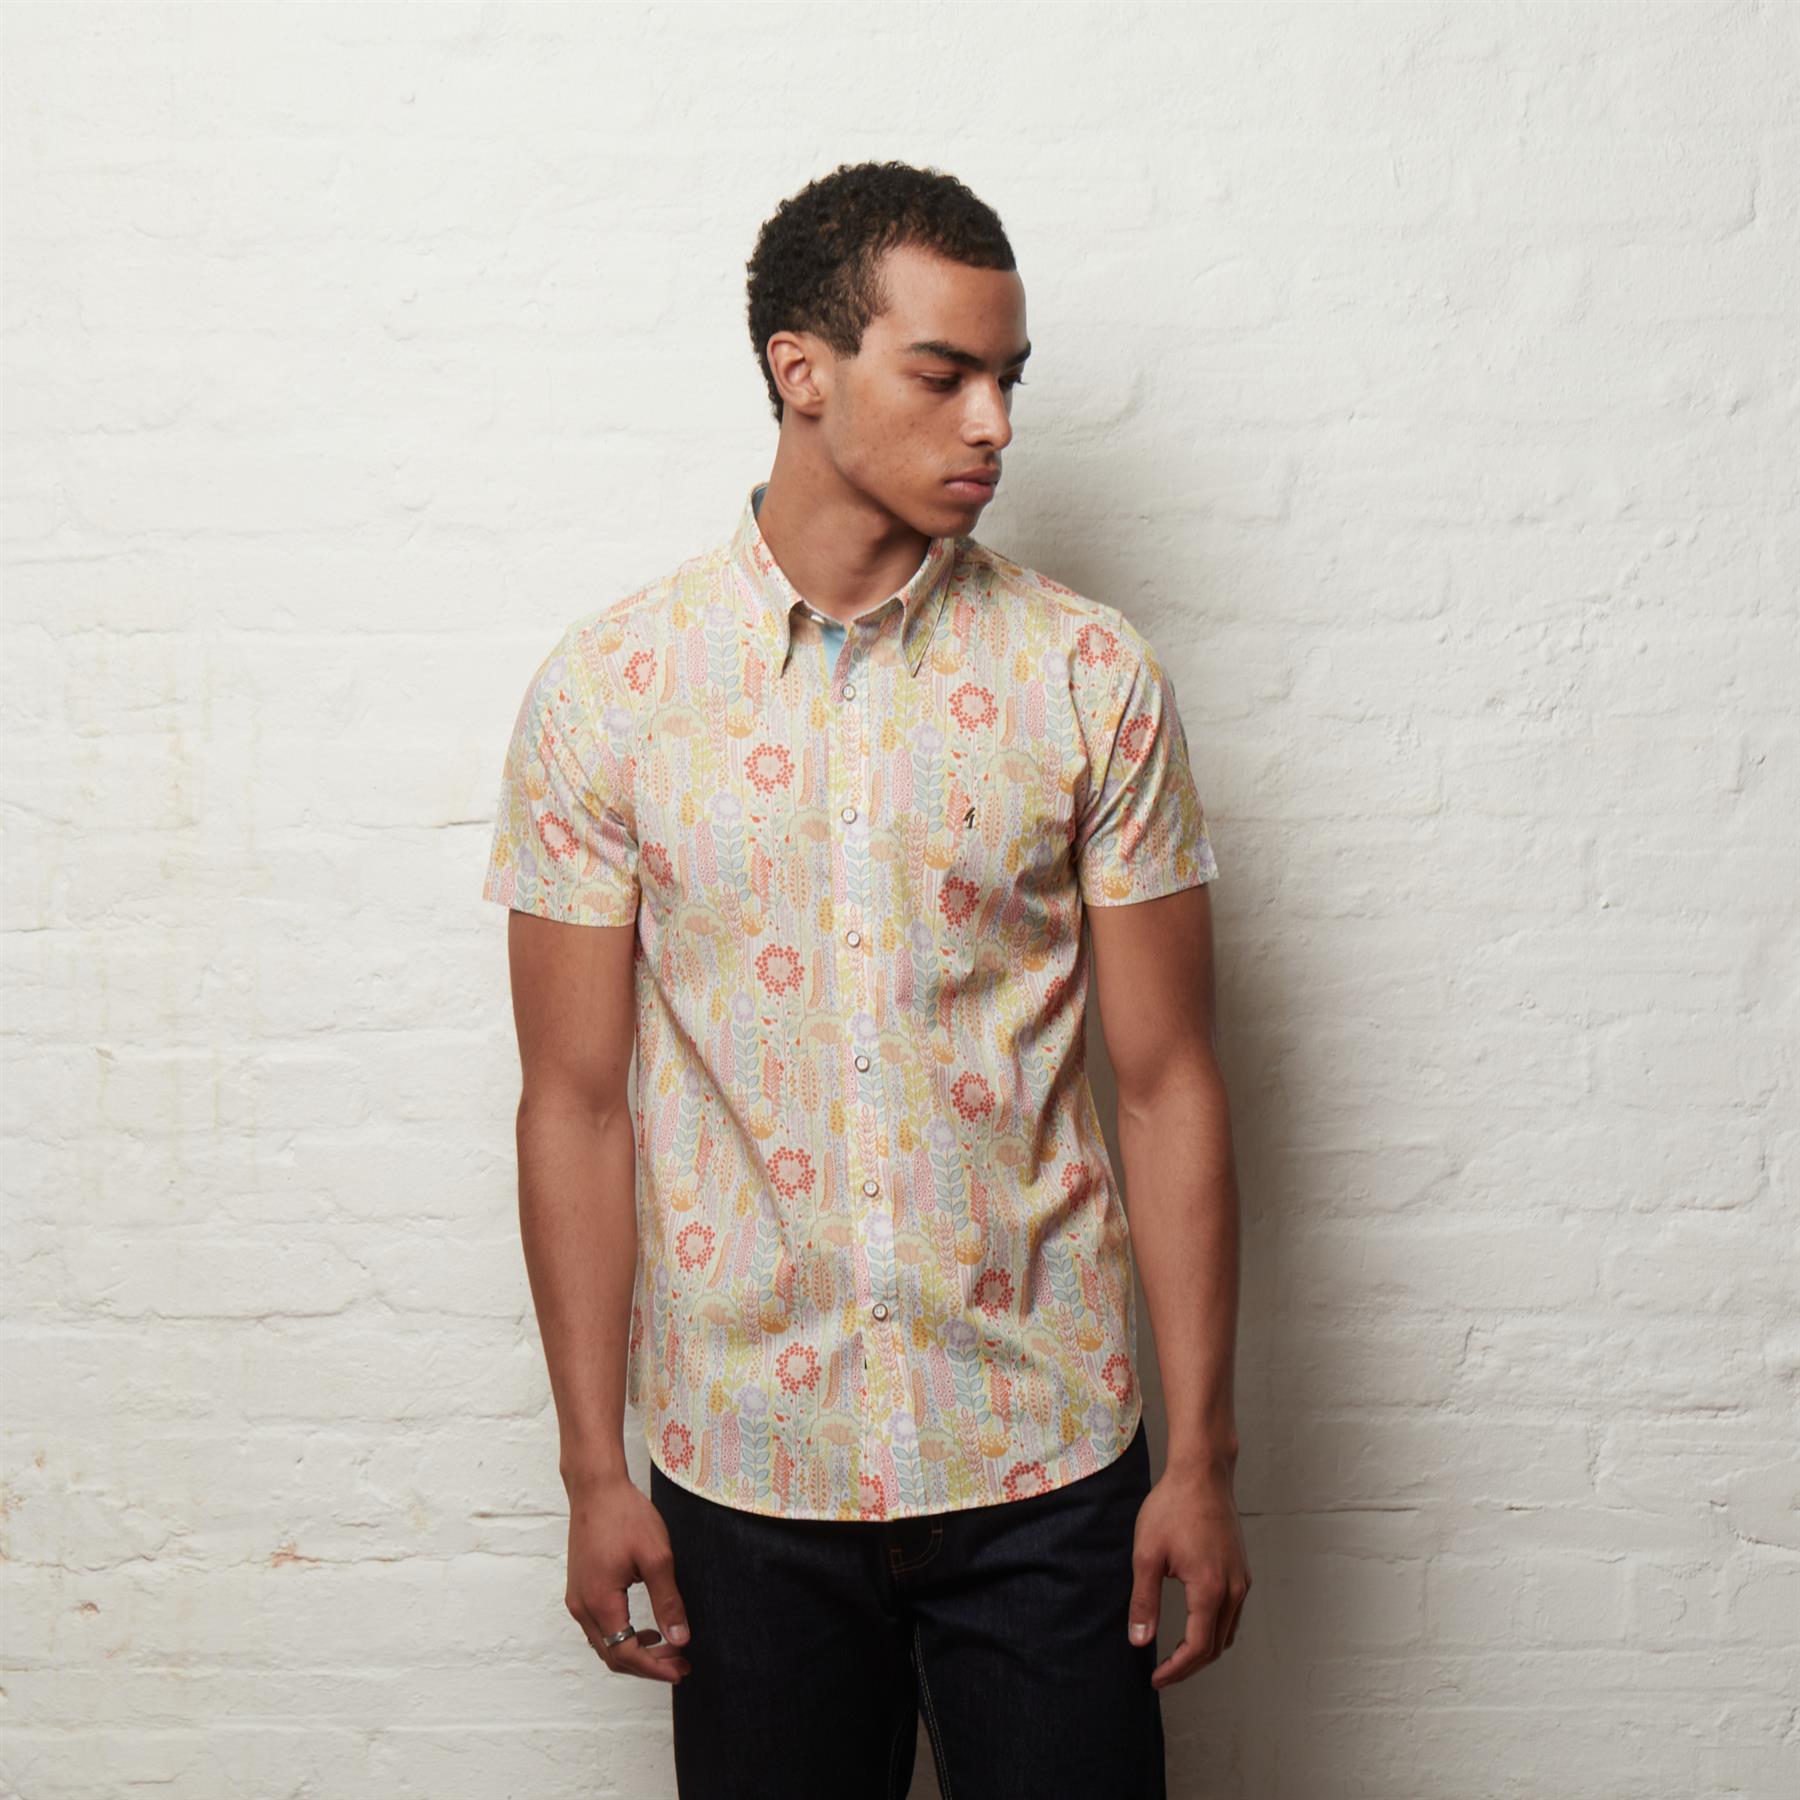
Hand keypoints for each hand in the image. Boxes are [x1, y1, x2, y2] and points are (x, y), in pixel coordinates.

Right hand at [565, 1472, 692, 1684]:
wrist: (596, 1488)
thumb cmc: (626, 1516)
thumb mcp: (656, 1557)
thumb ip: (668, 1601)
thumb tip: (681, 1640)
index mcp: (600, 1602)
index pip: (626, 1654)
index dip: (656, 1669)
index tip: (682, 1669)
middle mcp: (582, 1607)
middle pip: (613, 1656)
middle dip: (649, 1665)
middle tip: (682, 1663)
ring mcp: (577, 1599)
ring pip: (605, 1645)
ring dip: (636, 1653)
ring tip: (669, 1648)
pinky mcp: (579, 1589)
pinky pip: (600, 1628)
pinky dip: (623, 1637)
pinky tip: (646, 1629)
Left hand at [1127, 1461, 1250, 1688]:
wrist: (1202, 1472)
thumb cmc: (1172, 1507)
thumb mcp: (1147, 1554)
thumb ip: (1144, 1601)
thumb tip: (1139, 1641)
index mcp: (1210, 1589)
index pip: (1198, 1648)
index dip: (1177, 1670)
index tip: (1155, 1678)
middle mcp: (1233, 1589)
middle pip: (1216, 1647)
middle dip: (1189, 1666)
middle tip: (1162, 1673)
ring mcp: (1241, 1580)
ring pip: (1228, 1633)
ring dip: (1204, 1650)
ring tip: (1177, 1657)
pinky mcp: (1241, 1569)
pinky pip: (1233, 1613)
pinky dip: (1215, 1630)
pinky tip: (1195, 1625)